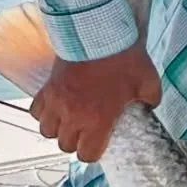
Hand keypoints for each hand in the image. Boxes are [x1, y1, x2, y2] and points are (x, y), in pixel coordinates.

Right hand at [29, 44, 161, 162]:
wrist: (97, 32)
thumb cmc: (123, 58)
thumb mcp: (149, 83)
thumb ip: (150, 101)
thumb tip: (149, 106)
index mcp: (98, 120)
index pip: (86, 155)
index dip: (92, 153)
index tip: (98, 145)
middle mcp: (73, 115)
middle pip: (65, 144)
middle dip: (76, 142)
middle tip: (85, 133)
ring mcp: (56, 102)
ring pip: (46, 131)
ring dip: (57, 129)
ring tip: (69, 121)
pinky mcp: (46, 87)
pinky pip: (36, 111)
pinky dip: (43, 113)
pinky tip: (56, 108)